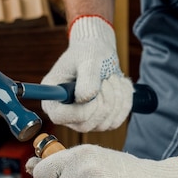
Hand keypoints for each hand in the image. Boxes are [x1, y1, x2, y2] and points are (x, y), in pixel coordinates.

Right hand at [41, 15, 133, 131]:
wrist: (100, 52)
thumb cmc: (88, 51)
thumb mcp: (88, 59)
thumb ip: (87, 78)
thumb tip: (86, 98)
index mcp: (53, 96)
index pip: (60, 117)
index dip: (80, 110)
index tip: (95, 93)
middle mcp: (66, 113)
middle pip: (85, 125)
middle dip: (104, 102)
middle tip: (108, 79)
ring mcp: (84, 119)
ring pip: (105, 123)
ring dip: (117, 98)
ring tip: (114, 77)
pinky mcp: (100, 120)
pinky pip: (117, 120)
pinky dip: (124, 101)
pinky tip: (120, 85)